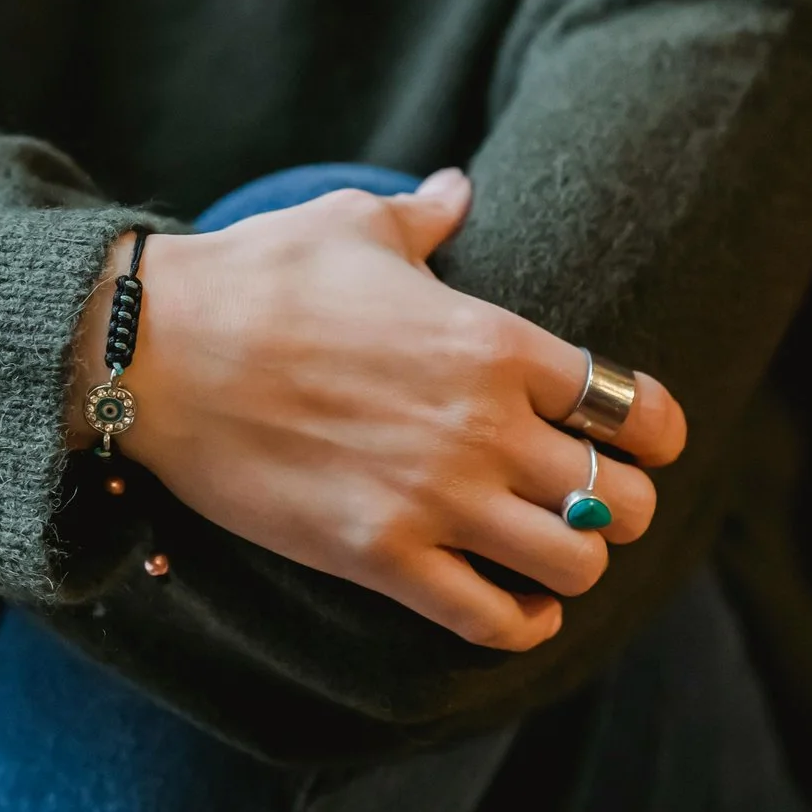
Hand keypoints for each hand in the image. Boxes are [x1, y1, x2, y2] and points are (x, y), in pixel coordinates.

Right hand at [85, 171, 686, 651]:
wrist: (156, 351)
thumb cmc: (255, 275)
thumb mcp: (352, 224)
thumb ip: (425, 219)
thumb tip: (457, 189)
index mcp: (496, 341)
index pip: (636, 409)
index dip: (654, 435)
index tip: (636, 443)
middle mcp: (484, 424)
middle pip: (623, 500)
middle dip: (617, 509)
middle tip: (579, 503)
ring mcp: (436, 497)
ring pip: (576, 566)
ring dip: (571, 566)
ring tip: (539, 554)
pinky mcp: (381, 556)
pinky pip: (494, 621)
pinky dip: (519, 623)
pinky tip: (510, 604)